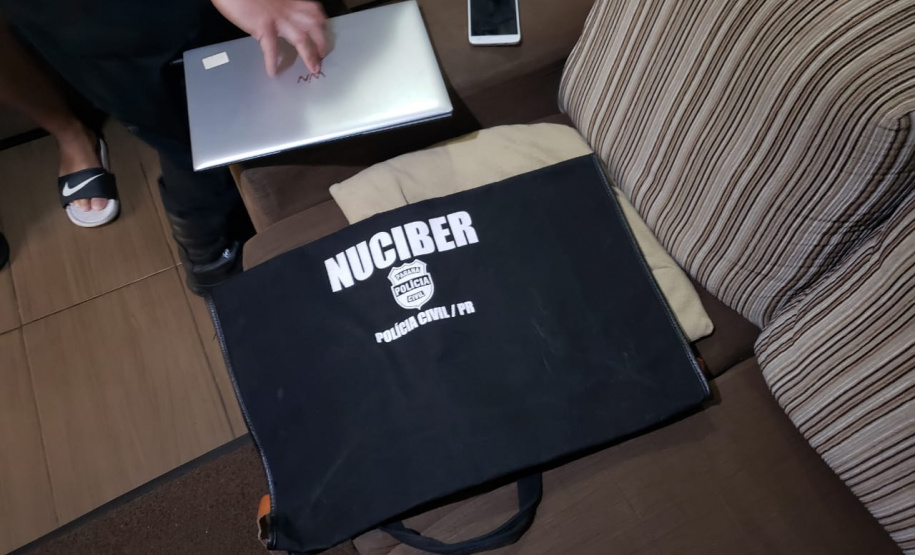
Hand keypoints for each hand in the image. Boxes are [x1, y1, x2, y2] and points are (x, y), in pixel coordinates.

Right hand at [211, 0, 327, 75]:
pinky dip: (272, 61)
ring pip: (301, 38)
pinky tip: (273, 72)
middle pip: (314, 26)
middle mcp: (287, 8)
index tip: (323, 35)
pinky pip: (271, 47)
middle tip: (322, 57)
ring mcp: (276, 17)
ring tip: (313, 68)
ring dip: (309, 55)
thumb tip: (278, 19)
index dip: (321, 25)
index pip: (314, 12)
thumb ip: (278, 7)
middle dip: (321, 42)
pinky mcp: (262, 25)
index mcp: (290, 0)